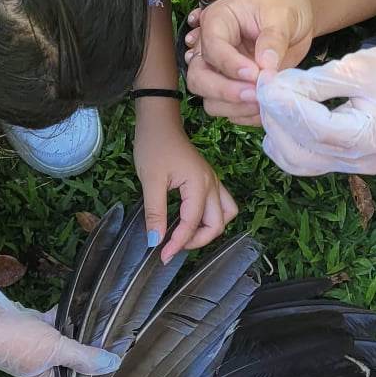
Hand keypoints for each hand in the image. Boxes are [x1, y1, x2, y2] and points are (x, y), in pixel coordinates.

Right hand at [0, 273, 121, 376]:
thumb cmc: (18, 342)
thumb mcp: (55, 350)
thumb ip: (83, 356)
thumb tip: (113, 365)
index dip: (98, 369)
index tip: (121, 358)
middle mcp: (46, 363)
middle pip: (74, 357)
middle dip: (92, 347)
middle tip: (120, 335)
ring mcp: (39, 344)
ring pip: (66, 337)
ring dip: (80, 329)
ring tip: (108, 319)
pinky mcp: (33, 325)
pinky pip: (55, 321)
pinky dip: (65, 314)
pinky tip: (83, 305)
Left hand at [132, 110, 238, 261]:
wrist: (159, 121)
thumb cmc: (154, 146)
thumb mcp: (150, 180)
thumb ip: (155, 212)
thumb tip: (155, 241)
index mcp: (199, 183)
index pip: (193, 222)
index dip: (179, 242)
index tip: (162, 255)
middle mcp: (212, 184)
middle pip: (217, 224)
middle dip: (197, 240)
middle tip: (172, 247)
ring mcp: (214, 181)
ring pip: (225, 215)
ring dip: (209, 230)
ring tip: (186, 236)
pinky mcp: (209, 180)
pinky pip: (221, 205)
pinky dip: (211, 218)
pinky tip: (191, 221)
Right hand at [183, 0, 316, 126]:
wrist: (297, 16)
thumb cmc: (286, 6)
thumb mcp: (283, 15)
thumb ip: (273, 39)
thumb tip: (265, 67)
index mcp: (218, 21)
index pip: (212, 48)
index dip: (230, 65)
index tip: (255, 74)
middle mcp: (211, 48)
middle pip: (198, 77)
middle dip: (224, 91)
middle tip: (255, 95)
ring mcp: (221, 71)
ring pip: (209, 99)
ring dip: (234, 107)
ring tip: (264, 102)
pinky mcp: (234, 87)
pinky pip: (229, 110)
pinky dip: (245, 114)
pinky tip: (266, 108)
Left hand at [256, 31, 375, 176]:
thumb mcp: (359, 67)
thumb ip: (315, 83)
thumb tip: (274, 89)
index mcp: (372, 136)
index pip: (314, 128)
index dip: (284, 105)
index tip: (265, 82)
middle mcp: (364, 160)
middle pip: (301, 149)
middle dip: (275, 117)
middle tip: (264, 86)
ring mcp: (357, 167)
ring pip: (299, 161)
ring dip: (277, 131)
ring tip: (271, 100)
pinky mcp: (349, 164)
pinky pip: (308, 162)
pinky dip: (288, 143)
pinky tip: (281, 118)